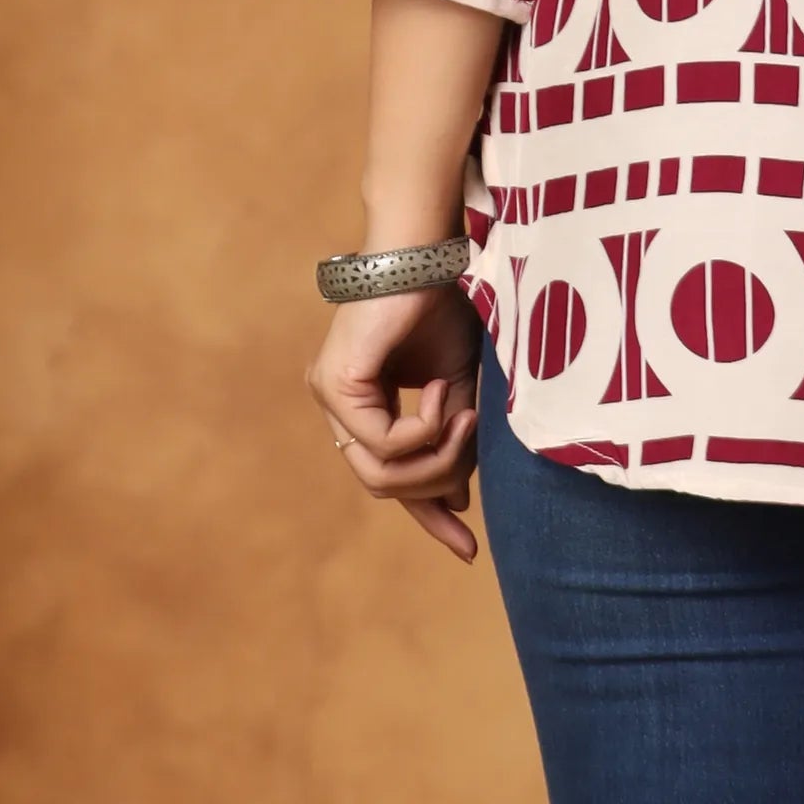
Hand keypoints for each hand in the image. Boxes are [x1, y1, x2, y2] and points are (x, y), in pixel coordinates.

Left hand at [306, 279, 483, 562]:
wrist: (430, 255)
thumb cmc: (445, 308)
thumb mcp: (458, 392)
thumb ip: (449, 445)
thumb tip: (453, 502)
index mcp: (363, 407)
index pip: (388, 480)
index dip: (428, 520)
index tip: (468, 548)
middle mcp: (338, 407)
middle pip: (384, 486)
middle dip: (438, 480)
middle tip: (473, 441)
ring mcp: (330, 397)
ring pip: (381, 474)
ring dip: (436, 454)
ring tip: (464, 414)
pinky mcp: (334, 385)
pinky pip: (384, 444)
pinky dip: (425, 428)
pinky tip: (443, 392)